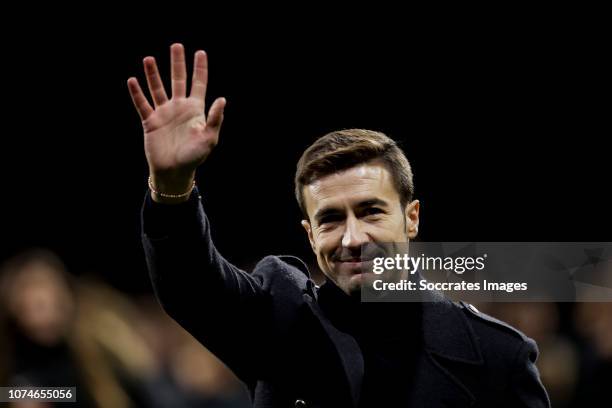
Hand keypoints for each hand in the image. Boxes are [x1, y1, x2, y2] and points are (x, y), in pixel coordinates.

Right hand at [127, 43, 225, 197]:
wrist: (174, 172)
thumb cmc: (194, 157)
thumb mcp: (209, 138)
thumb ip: (215, 118)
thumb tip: (222, 99)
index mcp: (195, 110)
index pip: (198, 84)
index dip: (200, 68)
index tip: (200, 52)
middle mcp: (179, 108)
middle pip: (177, 80)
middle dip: (177, 63)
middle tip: (176, 45)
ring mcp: (164, 113)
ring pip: (157, 88)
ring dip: (153, 74)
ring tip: (149, 58)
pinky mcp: (150, 122)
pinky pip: (142, 104)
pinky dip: (137, 93)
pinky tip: (132, 80)